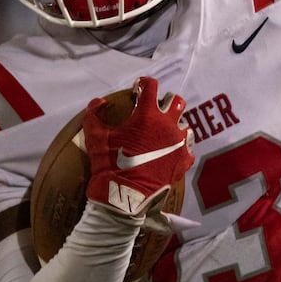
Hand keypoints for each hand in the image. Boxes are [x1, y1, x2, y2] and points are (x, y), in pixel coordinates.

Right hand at [84, 77, 192, 217]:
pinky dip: (179, 148)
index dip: (143, 84)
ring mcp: (178, 143)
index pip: (151, 86)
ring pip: (184, 125)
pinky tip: (170, 152)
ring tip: (162, 133)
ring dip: (174, 125)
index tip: (137, 89)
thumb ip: (93, 114)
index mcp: (148, 115)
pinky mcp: (183, 161)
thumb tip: (98, 102)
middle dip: (166, 101)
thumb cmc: (109, 164)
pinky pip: (187, 148)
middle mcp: (167, 125)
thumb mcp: (94, 137)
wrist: (124, 197)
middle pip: (177, 101)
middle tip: (154, 109)